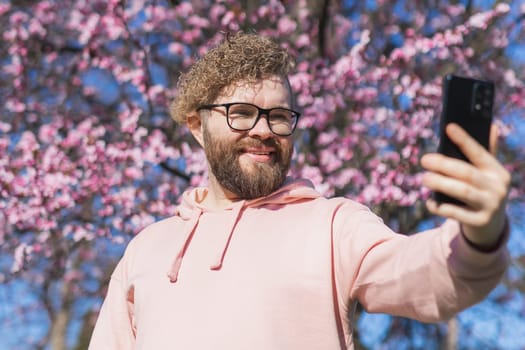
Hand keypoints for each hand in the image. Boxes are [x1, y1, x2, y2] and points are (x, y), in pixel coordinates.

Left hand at [421, 123, 510, 248]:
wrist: (490, 225)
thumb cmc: (482, 191)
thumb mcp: (487, 174)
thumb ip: (486, 152)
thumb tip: (491, 126)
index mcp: (498, 172)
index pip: (480, 153)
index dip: (464, 140)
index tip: (449, 127)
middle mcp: (497, 188)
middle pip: (467, 173)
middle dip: (444, 165)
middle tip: (424, 159)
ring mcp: (490, 206)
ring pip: (462, 191)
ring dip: (441, 183)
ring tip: (425, 178)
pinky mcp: (479, 222)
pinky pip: (456, 213)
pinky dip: (440, 207)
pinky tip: (429, 202)